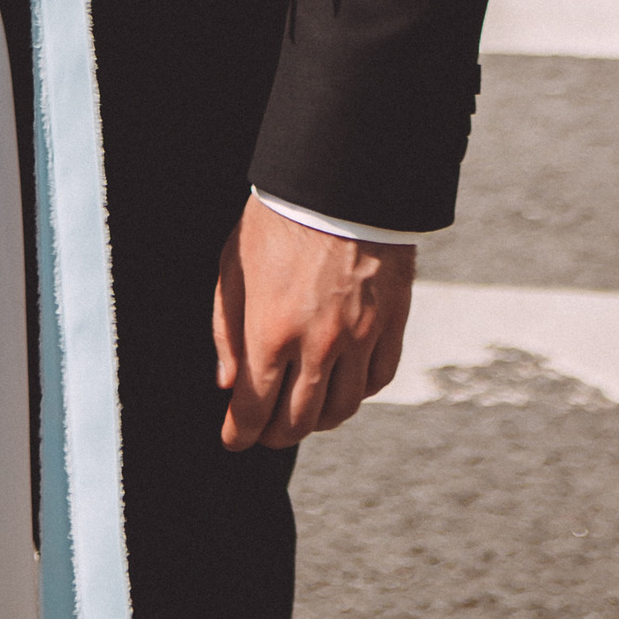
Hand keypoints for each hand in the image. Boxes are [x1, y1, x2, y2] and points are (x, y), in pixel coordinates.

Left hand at [211, 197, 414, 449]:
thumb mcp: (233, 265)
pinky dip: (359, 393)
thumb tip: (228, 384)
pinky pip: (378, 379)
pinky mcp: (392, 322)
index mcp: (271, 330)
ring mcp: (360, 336)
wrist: (338, 178)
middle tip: (265, 433)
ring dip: (319, 421)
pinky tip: (344, 387)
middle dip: (275, 435)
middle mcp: (318, 344)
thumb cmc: (277, 218)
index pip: (254, 409)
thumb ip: (226, 329)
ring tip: (305, 415)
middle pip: (298, 420)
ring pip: (342, 409)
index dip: (240, 433)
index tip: (234, 440)